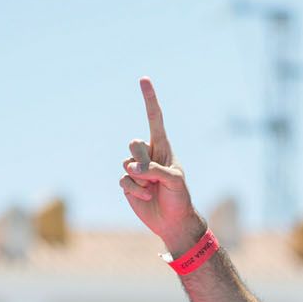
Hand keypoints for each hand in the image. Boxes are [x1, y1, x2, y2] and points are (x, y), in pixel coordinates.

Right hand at [119, 78, 205, 251]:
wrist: (173, 222)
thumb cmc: (180, 199)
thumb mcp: (175, 181)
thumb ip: (156, 169)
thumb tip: (133, 167)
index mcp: (162, 147)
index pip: (154, 118)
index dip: (149, 99)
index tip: (144, 79)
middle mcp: (148, 154)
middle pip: (134, 143)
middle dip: (143, 161)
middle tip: (156, 177)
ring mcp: (136, 168)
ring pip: (126, 162)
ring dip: (140, 179)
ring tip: (153, 189)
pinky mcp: (128, 183)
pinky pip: (123, 179)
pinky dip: (135, 190)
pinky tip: (146, 196)